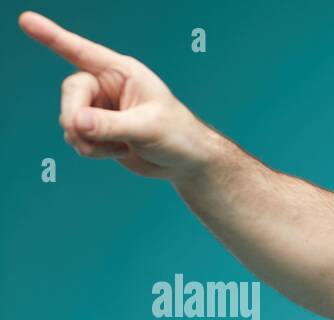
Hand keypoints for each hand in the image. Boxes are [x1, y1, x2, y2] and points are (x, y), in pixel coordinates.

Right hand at [18, 10, 216, 178]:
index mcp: (122, 72)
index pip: (81, 52)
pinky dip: (91, 149)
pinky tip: (118, 151)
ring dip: (85, 139)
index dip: (52, 36)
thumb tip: (75, 123)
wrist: (186, 162)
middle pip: (71, 93)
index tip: (26, 20)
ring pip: (70, 119)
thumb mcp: (147, 128)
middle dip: (75, 117)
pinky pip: (77, 137)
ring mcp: (100, 108)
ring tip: (117, 147)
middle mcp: (107, 85)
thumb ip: (110, 125)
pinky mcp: (98, 129)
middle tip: (85, 136)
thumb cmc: (177, 135)